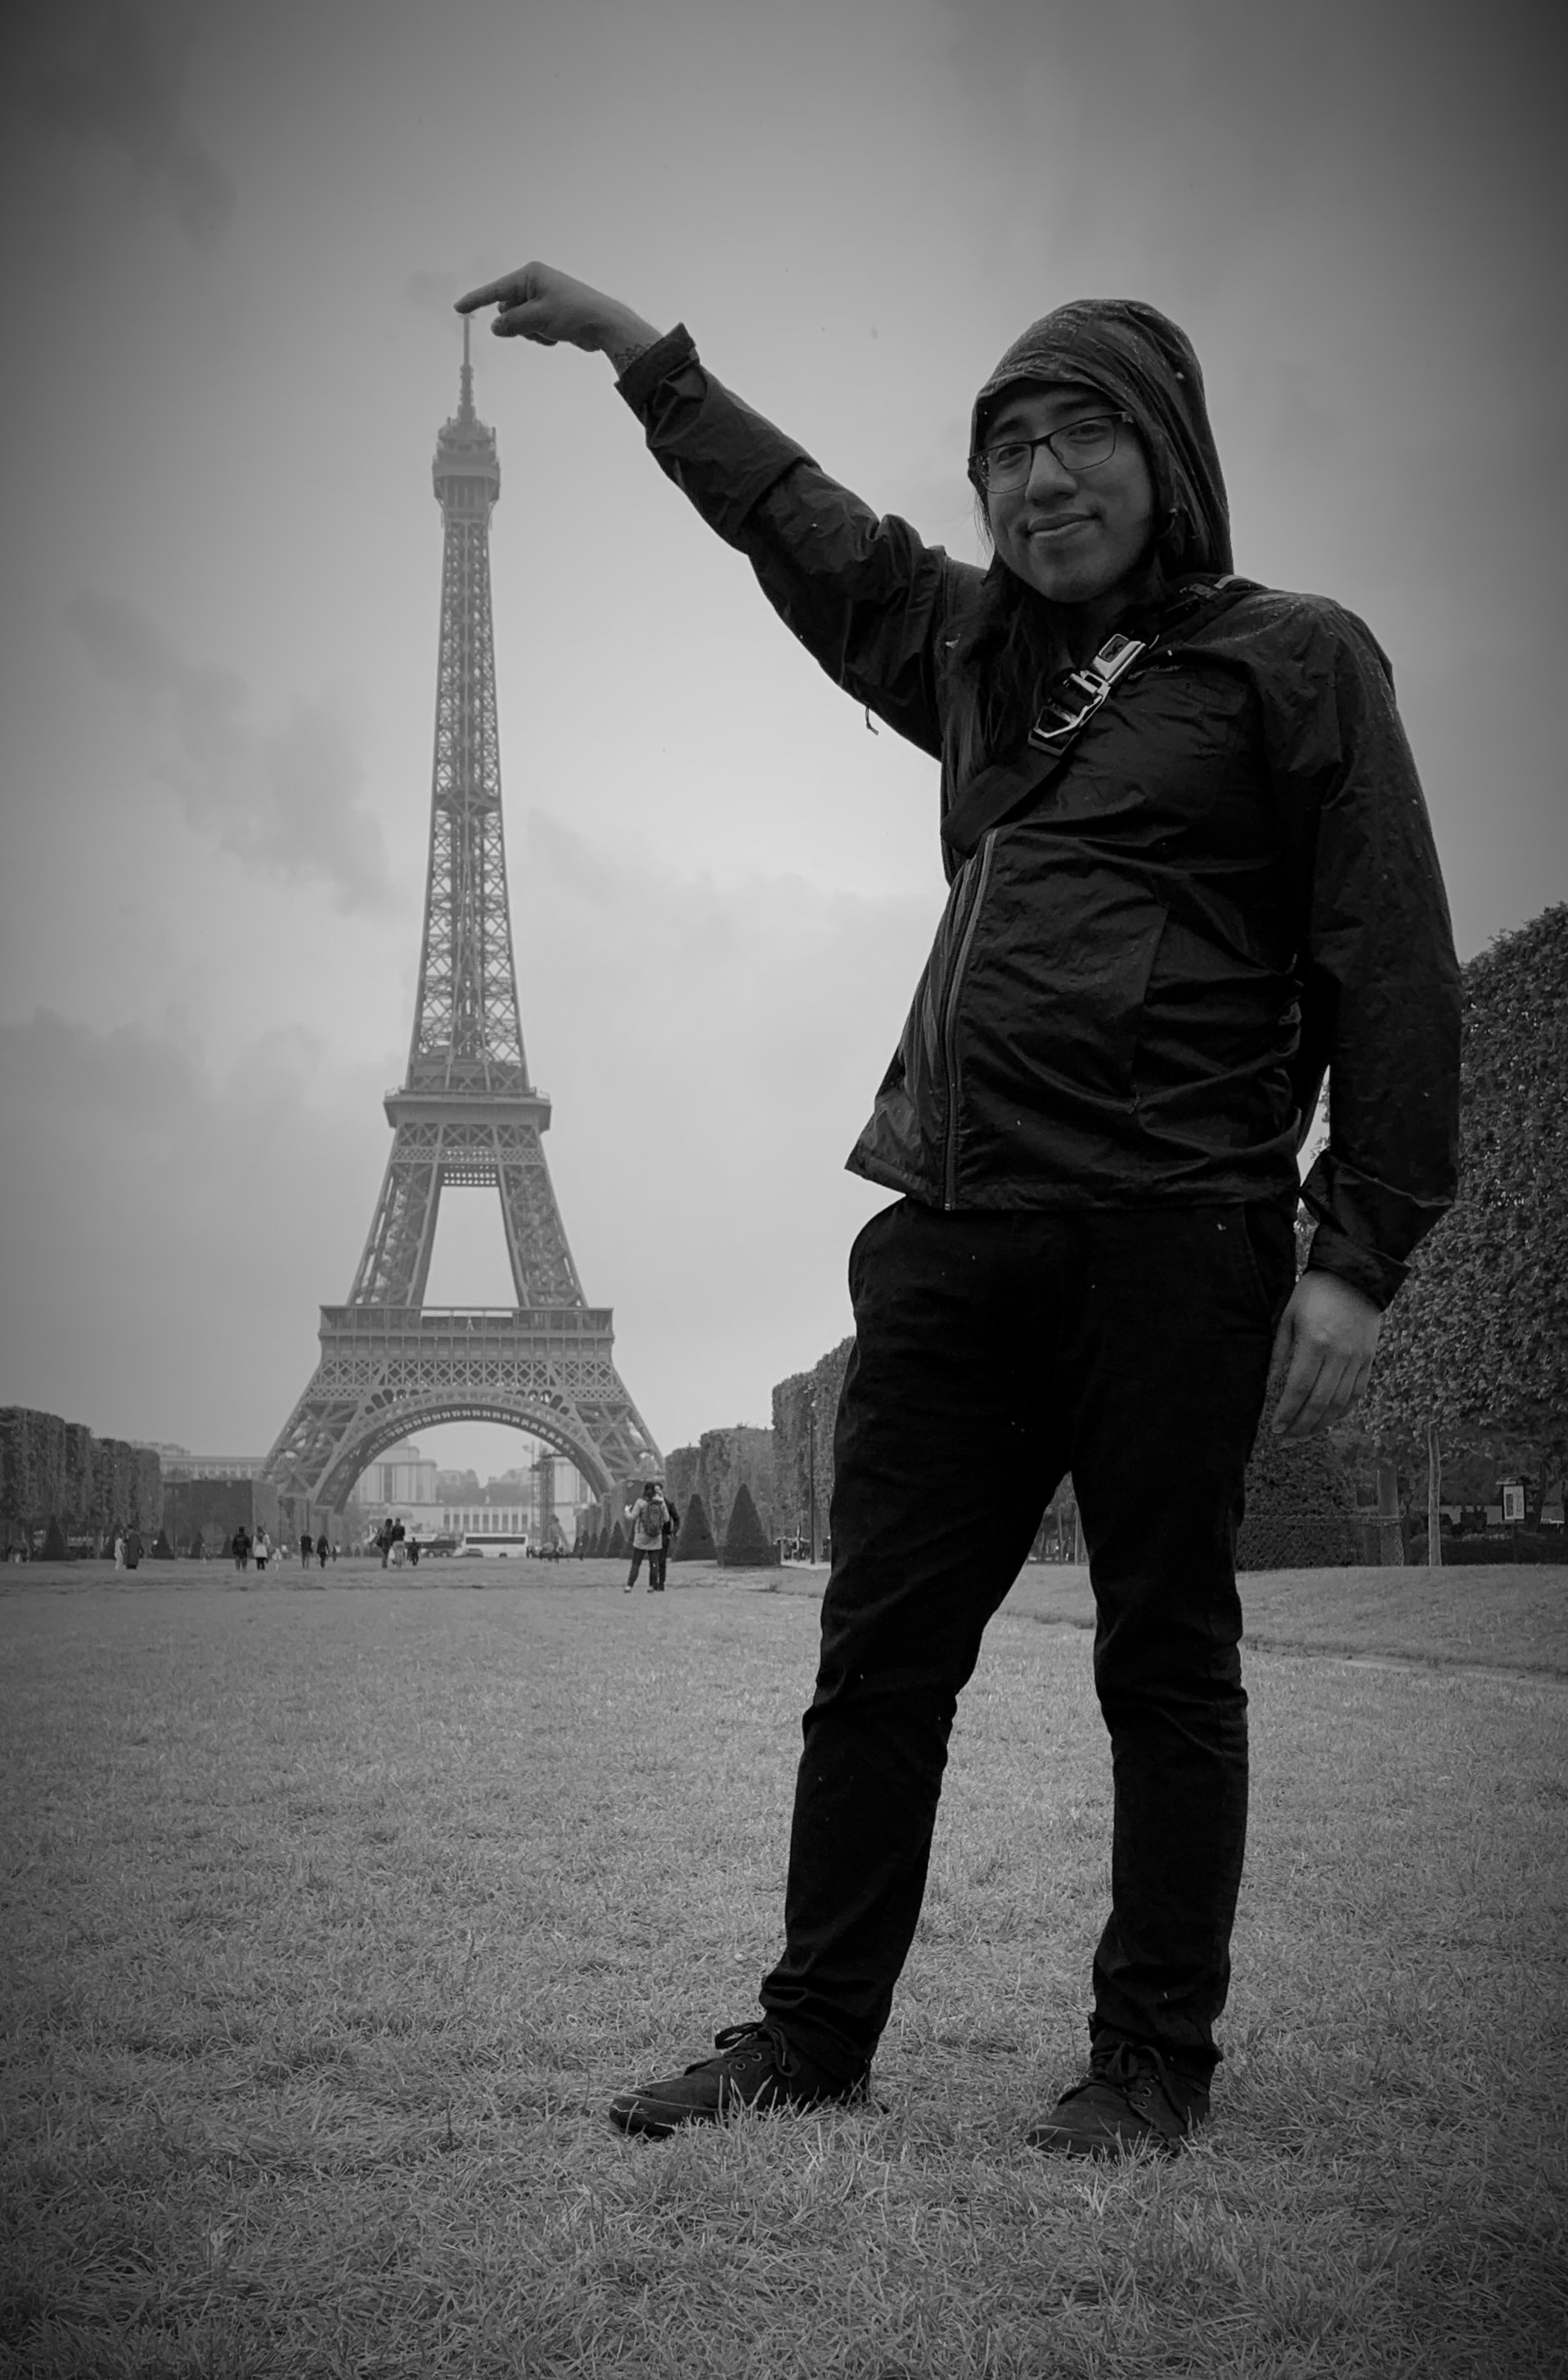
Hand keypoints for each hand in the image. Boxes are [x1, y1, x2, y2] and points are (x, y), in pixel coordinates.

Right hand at [455, 262, 659, 365]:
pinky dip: (541, 336)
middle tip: (538, 326)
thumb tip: (496, 327)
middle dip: (517, 324)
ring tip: (551, 330)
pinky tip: (558, 335)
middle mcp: (534, 284)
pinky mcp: (549, 314)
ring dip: (531, 333)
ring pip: (519, 323)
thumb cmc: (574, 313)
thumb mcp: (538, 318)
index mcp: (530, 276)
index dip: (476, 300)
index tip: (458, 309)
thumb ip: (512, 322)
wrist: (604, 325)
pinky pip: (533, 330)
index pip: (495, 290)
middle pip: (507, 310)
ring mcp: (542, 299)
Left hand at [1267, 1269, 1381, 1441]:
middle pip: (1319, 1402)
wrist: (1354, 1275)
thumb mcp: (1288, 1316)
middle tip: (1287, 1441)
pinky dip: (1343, 1411)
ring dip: (1321, 1424)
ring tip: (1304, 1436)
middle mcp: (1339, 1355)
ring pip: (1339, 1403)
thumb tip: (1270, 1384)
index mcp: (1315, 1342)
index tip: (1276, 1428)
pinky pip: (1357, 1393)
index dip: (1287, 1412)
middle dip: (1302, 1426)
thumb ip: (1279, 1351)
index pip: (1298, 1388)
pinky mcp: (1369, 1359)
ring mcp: (1357, 1359)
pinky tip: (1329, 1420)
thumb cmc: (1314, 1293)